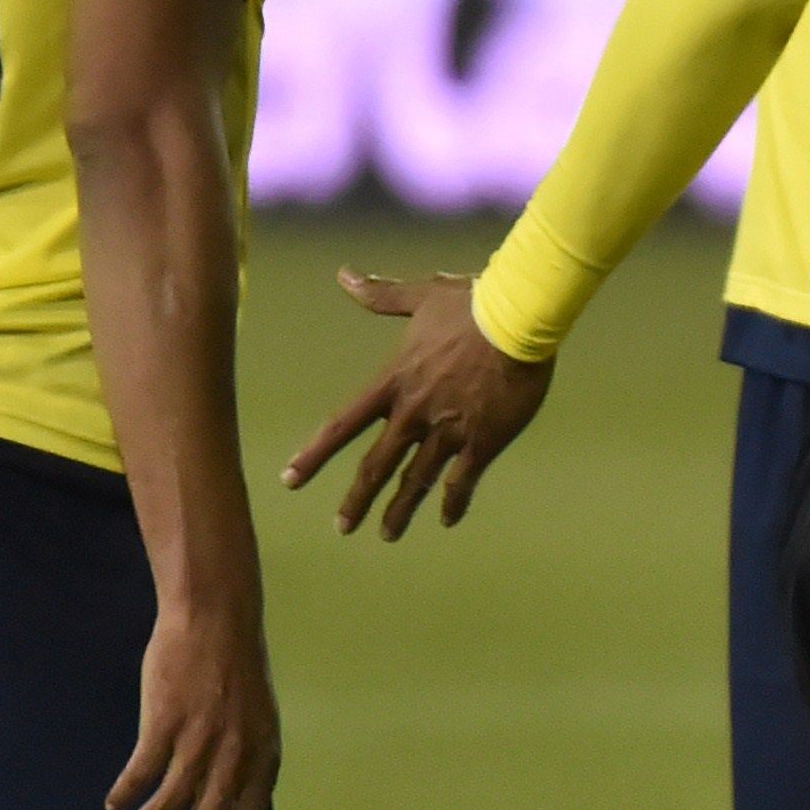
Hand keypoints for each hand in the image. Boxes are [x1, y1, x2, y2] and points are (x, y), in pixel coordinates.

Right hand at [106, 604, 280, 809]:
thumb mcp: (256, 723)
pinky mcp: (166, 720)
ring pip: (169, 806)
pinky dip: (125, 797)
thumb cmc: (234, 670)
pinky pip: (141, 775)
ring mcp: (200, 737)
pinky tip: (115, 803)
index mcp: (262, 756)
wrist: (215, 615)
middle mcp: (235, 753)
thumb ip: (246, 765)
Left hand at [283, 271, 553, 539]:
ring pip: (414, 482)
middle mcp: (413, 413)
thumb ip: (381, 294)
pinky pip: (461, 481)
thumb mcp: (421, 296)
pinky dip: (452, 503)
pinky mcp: (481, 441)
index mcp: (394, 382)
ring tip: (387, 534)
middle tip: (342, 527)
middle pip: (376, 466)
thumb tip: (343, 275)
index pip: (342, 425)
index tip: (290, 480)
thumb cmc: (471, 303)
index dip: (314, 455)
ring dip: (399, 510)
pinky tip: (446, 519)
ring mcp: (447, 430)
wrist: (519, 318)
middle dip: (357, 500)